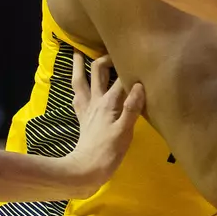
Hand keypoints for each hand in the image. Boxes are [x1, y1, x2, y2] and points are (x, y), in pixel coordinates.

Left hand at [63, 53, 143, 195]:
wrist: (85, 170)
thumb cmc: (108, 151)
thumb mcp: (125, 131)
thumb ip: (132, 107)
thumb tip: (139, 84)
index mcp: (109, 102)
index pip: (121, 79)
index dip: (129, 66)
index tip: (137, 53)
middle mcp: (96, 101)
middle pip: (97, 71)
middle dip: (102, 56)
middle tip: (108, 45)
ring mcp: (87, 109)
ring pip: (81, 80)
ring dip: (78, 66)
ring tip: (77, 52)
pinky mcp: (82, 118)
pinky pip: (78, 96)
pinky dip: (79, 86)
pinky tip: (80, 85)